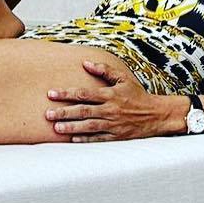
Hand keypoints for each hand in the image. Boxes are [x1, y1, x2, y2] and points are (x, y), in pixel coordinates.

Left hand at [44, 59, 180, 141]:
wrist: (156, 114)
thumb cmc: (137, 94)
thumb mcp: (122, 78)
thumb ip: (103, 70)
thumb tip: (85, 63)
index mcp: (110, 94)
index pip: (84, 93)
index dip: (66, 93)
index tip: (51, 94)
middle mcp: (110, 110)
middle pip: (83, 111)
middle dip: (64, 112)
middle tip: (47, 114)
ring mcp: (113, 124)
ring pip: (88, 126)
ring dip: (71, 127)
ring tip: (56, 128)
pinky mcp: (116, 137)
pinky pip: (98, 139)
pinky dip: (86, 139)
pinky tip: (73, 139)